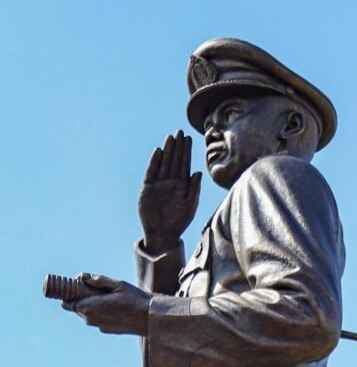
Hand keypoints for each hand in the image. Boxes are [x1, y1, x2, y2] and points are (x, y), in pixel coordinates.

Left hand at [65, 275, 150, 335]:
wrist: (150, 319)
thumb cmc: (135, 300)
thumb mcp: (117, 284)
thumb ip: (98, 281)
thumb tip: (82, 277)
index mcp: (90, 307)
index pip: (67, 303)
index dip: (69, 294)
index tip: (75, 286)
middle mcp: (91, 319)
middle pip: (76, 308)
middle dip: (80, 299)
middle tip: (92, 288)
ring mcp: (99, 326)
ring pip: (86, 315)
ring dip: (91, 306)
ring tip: (105, 297)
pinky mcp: (107, 330)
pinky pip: (97, 320)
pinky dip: (99, 313)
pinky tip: (113, 306)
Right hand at [138, 130, 201, 251]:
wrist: (162, 234)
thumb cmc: (179, 223)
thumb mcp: (190, 206)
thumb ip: (194, 189)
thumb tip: (198, 172)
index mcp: (182, 186)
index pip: (184, 165)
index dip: (186, 152)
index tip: (189, 139)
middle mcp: (171, 183)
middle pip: (174, 161)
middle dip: (177, 147)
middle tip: (180, 132)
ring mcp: (159, 184)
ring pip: (164, 163)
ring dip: (167, 150)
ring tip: (171, 137)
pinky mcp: (147, 188)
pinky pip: (151, 172)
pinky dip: (154, 162)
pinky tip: (159, 151)